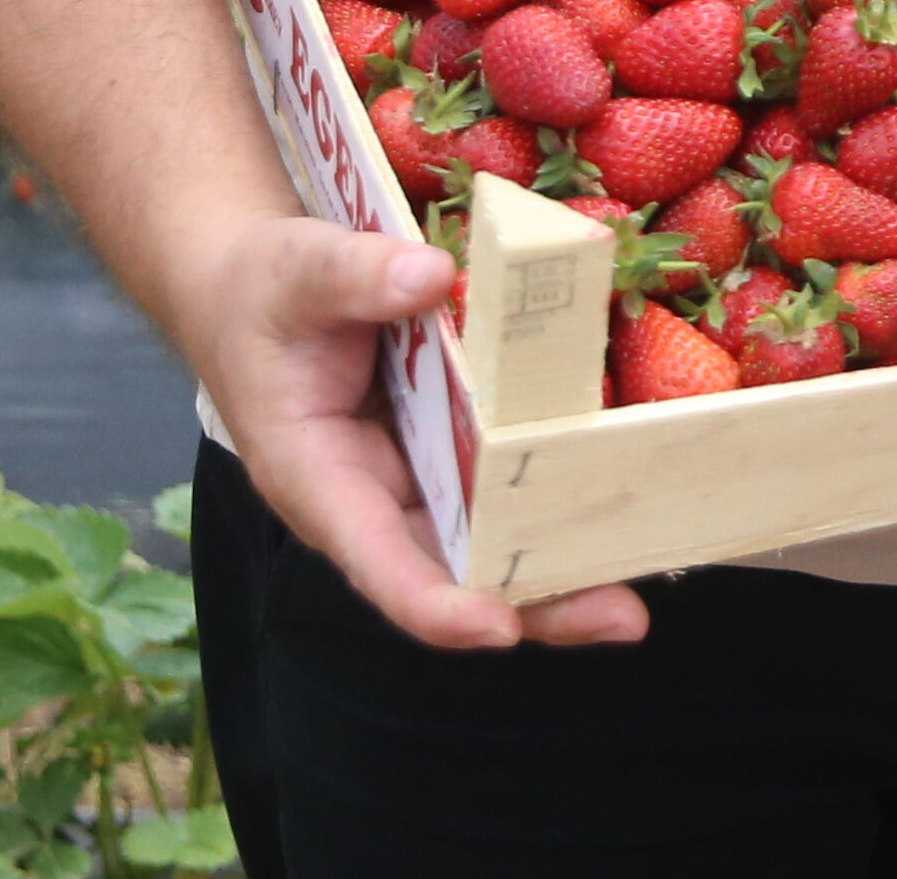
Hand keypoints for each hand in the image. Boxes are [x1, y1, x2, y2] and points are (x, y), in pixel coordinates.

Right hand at [173, 210, 648, 649]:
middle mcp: (373, 502)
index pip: (374, 559)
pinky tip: (627, 517)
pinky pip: (507, 494)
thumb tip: (429, 274)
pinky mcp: (454, 457)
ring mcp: (418, 484)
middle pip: (454, 575)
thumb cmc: (264, 293)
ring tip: (638, 595)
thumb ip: (354, 274)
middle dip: (533, 605)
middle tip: (620, 617)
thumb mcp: (296, 270)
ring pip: (490, 549)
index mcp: (316, 478)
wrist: (258, 295)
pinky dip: (561, 507)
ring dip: (562, 572)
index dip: (435, 603)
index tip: (496, 626)